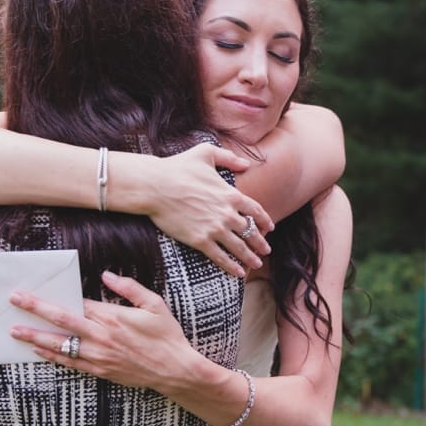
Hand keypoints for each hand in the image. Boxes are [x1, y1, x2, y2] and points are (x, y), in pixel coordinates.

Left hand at [9, 271, 199, 390]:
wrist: (174, 369)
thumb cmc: (166, 335)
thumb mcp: (154, 304)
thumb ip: (129, 287)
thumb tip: (107, 275)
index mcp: (112, 316)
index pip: (76, 303)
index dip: (54, 296)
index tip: (36, 290)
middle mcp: (101, 336)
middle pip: (61, 320)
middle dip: (35, 309)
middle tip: (15, 301)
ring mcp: (98, 355)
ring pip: (60, 343)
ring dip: (35, 336)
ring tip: (15, 331)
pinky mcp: (99, 370)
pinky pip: (70, 362)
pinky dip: (52, 355)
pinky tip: (38, 349)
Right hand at [145, 144, 274, 276]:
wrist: (155, 186)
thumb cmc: (177, 167)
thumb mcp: (206, 153)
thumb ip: (228, 157)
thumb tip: (246, 163)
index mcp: (231, 194)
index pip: (255, 210)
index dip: (264, 220)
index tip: (270, 228)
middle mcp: (227, 213)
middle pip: (250, 232)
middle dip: (260, 243)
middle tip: (266, 251)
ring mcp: (214, 228)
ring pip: (239, 247)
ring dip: (250, 257)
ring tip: (256, 264)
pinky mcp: (200, 240)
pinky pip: (220, 257)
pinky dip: (231, 266)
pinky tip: (238, 272)